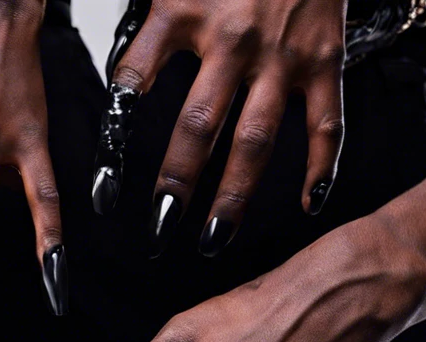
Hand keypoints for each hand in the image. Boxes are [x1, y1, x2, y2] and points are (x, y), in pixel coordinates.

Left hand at [94, 0, 346, 256]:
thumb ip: (142, 26)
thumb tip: (109, 71)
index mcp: (181, 14)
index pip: (133, 81)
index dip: (113, 135)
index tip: (99, 188)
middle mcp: (231, 42)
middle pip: (198, 126)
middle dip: (177, 183)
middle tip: (158, 228)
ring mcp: (281, 56)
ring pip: (255, 138)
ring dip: (235, 192)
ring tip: (213, 236)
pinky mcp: (325, 60)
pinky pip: (325, 121)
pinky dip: (321, 165)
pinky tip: (309, 203)